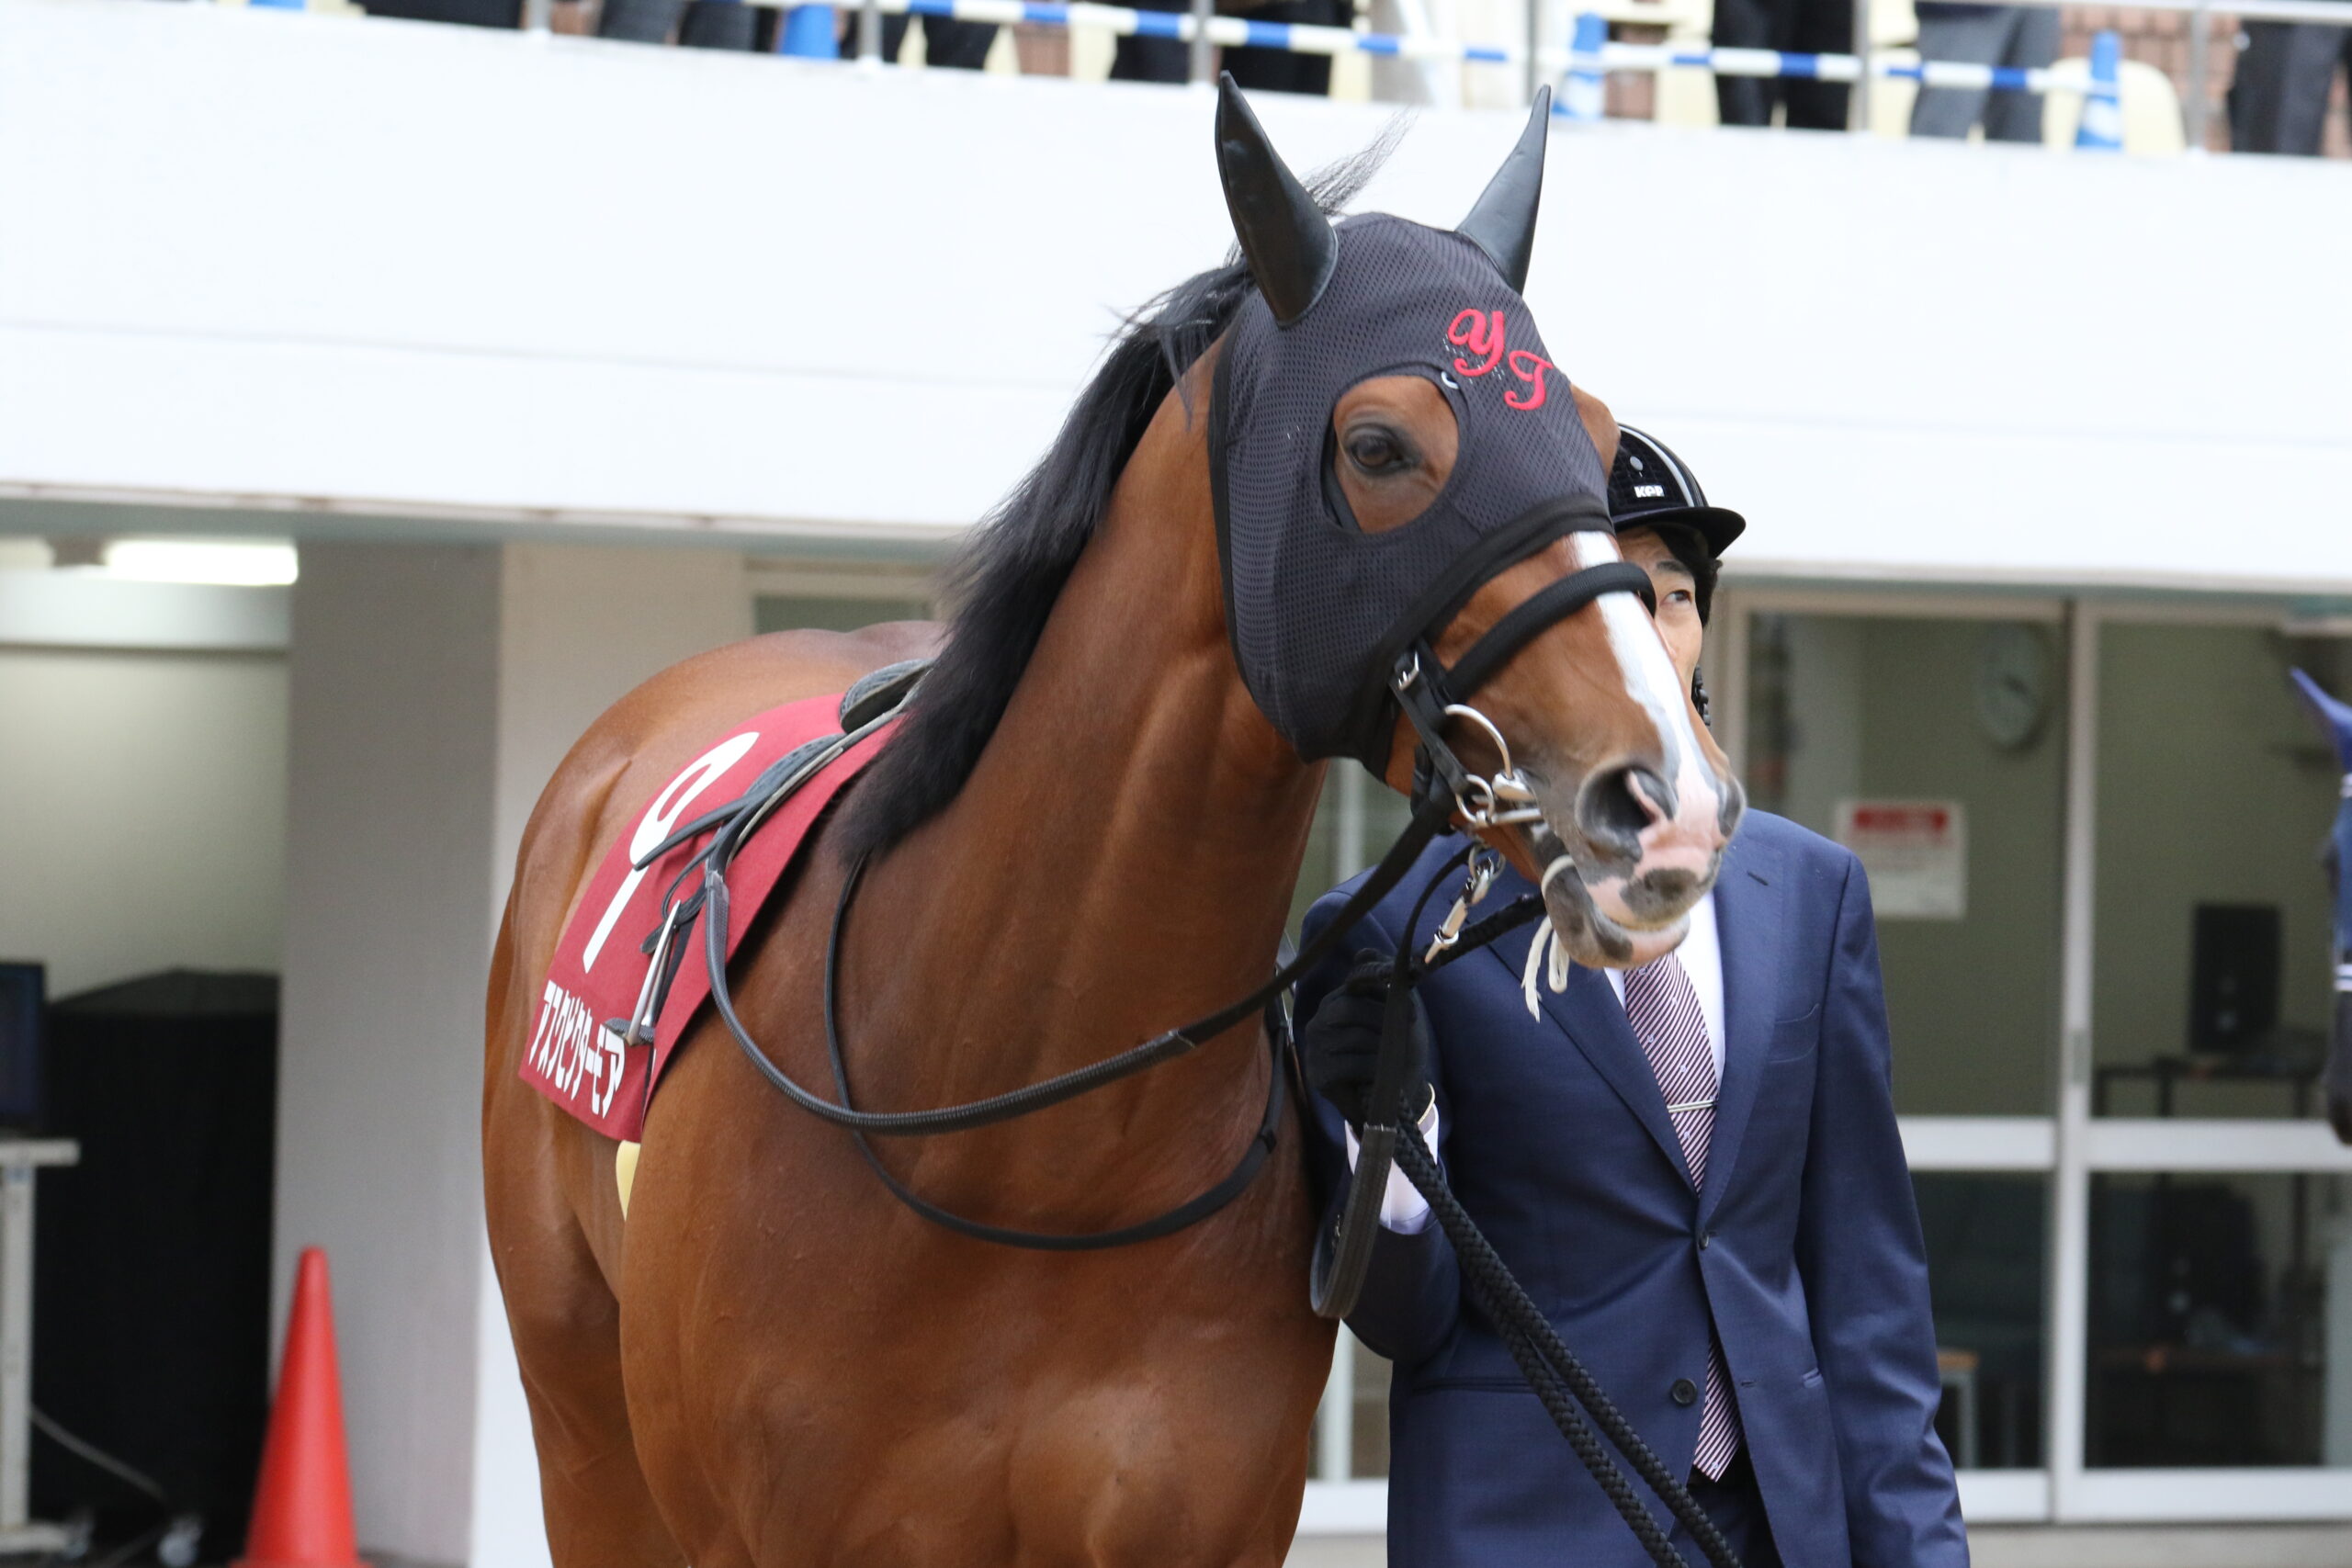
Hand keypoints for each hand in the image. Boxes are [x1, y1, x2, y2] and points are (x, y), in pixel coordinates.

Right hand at [1299, 951, 1433, 1128]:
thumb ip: (1385, 984)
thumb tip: (1364, 952)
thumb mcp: (1398, 1015)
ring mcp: (1316, 1047)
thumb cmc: (1395, 1052)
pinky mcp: (1319, 1073)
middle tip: (1406, 1031)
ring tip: (1392, 1057)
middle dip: (1383, 1018)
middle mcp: (1321, 1019)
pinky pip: (1351, 1062)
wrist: (1394, 1097)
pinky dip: (1373, 1068)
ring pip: (1354, 1035)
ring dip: (1382, 1047)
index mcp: (1338, 1000)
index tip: (1407, 1001)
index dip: (1381, 986)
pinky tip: (1380, 1074)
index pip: (1355, 982)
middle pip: (1350, 1006)